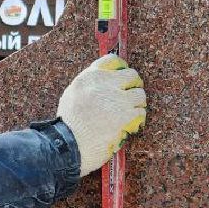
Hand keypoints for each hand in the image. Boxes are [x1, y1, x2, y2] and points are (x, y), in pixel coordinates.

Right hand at [55, 54, 146, 176]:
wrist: (67, 146)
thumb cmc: (68, 127)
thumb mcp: (72, 97)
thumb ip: (89, 87)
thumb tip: (106, 85)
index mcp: (88, 78)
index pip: (112, 61)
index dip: (122, 68)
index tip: (125, 77)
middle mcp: (104, 84)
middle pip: (131, 75)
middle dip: (133, 87)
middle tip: (131, 99)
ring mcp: (117, 99)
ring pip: (140, 95)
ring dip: (136, 106)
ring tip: (129, 116)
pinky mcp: (126, 115)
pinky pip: (141, 113)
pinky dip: (137, 121)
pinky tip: (129, 127)